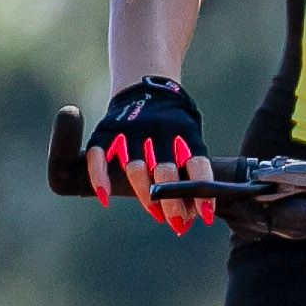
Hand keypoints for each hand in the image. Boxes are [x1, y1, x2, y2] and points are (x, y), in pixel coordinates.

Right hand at [92, 77, 208, 233]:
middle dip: (172, 203)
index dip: (202, 192)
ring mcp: (130, 130)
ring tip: (157, 215)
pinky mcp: (106, 130)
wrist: (145, 82)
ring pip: (135, 169)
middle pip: (165, 172)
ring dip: (145, 198)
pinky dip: (99, 178)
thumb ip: (191, 169)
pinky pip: (98, 156)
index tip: (206, 216)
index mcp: (184, 131)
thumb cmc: (174, 122)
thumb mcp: (190, 135)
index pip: (197, 164)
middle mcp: (158, 130)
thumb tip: (196, 214)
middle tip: (177, 224)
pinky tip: (106, 197)